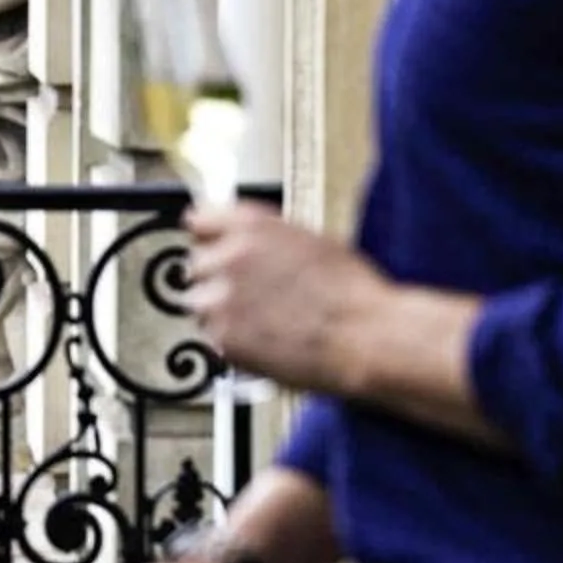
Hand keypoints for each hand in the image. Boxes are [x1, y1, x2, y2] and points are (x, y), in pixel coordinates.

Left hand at [178, 203, 389, 394]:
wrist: (366, 335)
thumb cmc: (351, 291)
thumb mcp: (308, 239)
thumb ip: (265, 237)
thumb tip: (244, 240)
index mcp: (250, 224)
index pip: (198, 221)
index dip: (209, 238)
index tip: (212, 247)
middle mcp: (229, 256)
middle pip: (196, 265)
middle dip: (217, 279)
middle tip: (249, 295)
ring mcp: (222, 297)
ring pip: (200, 303)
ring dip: (220, 312)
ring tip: (260, 321)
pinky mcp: (224, 336)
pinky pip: (212, 336)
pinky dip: (232, 341)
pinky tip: (265, 340)